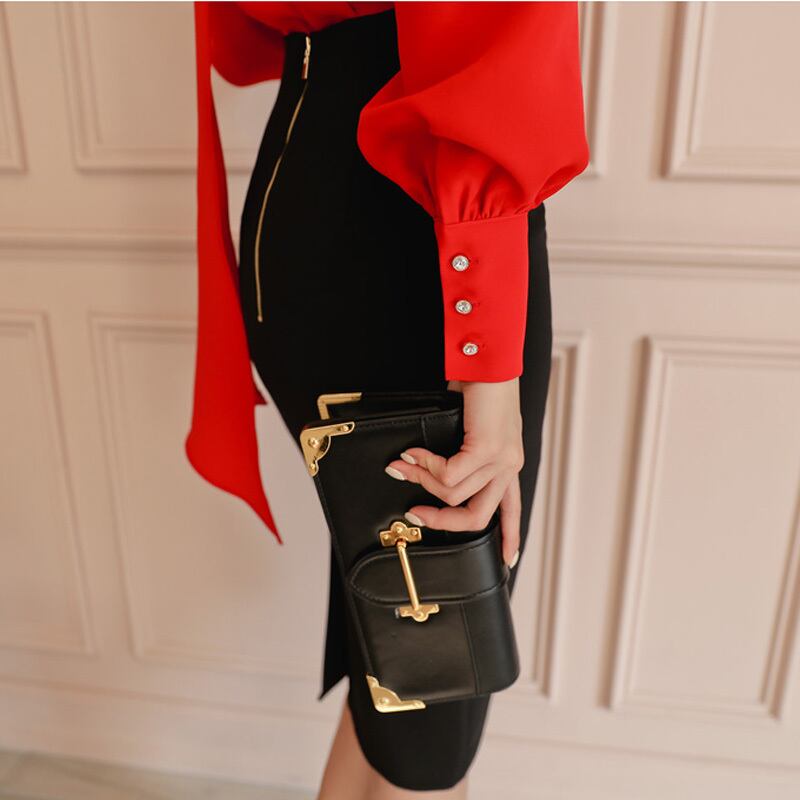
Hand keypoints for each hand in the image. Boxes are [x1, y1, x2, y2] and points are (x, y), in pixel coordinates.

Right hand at [384, 378, 523, 566]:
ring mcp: (501, 459)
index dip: (508, 536)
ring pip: (452, 494)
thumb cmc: (477, 387)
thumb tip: (420, 468)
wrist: (487, 360)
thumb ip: (457, 453)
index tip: (508, 560)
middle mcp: (509, 465)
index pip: (511, 508)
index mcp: (508, 463)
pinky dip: (424, 466)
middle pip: (476, 517)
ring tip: (403, 463)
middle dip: (440, 522)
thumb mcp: (469, 427)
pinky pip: (448, 474)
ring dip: (420, 480)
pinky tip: (412, 454)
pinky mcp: (488, 449)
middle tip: (414, 515)